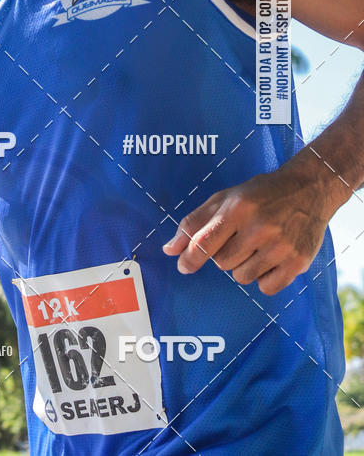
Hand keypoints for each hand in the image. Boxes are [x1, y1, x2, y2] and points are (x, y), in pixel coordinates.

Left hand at [162, 163, 332, 295]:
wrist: (309, 189)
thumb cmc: (261, 193)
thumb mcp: (225, 198)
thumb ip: (195, 223)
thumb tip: (169, 250)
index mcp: (238, 208)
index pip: (204, 243)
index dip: (190, 259)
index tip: (183, 266)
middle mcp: (259, 228)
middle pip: (222, 262)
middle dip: (224, 253)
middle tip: (240, 237)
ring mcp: (280, 247)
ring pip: (242, 277)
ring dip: (243, 266)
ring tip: (257, 245)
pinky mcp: (297, 262)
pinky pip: (266, 288)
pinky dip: (263, 278)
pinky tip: (270, 257)